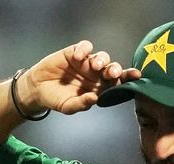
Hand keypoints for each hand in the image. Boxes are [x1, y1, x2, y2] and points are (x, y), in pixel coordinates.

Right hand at [18, 40, 140, 114]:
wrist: (37, 89)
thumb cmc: (56, 99)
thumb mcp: (68, 106)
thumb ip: (81, 104)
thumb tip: (94, 99)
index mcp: (99, 88)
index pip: (117, 83)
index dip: (127, 78)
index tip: (136, 76)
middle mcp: (96, 74)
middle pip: (112, 68)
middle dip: (114, 70)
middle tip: (110, 74)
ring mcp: (86, 62)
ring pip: (101, 56)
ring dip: (101, 60)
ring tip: (93, 66)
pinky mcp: (74, 52)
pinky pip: (84, 47)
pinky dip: (83, 50)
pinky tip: (77, 58)